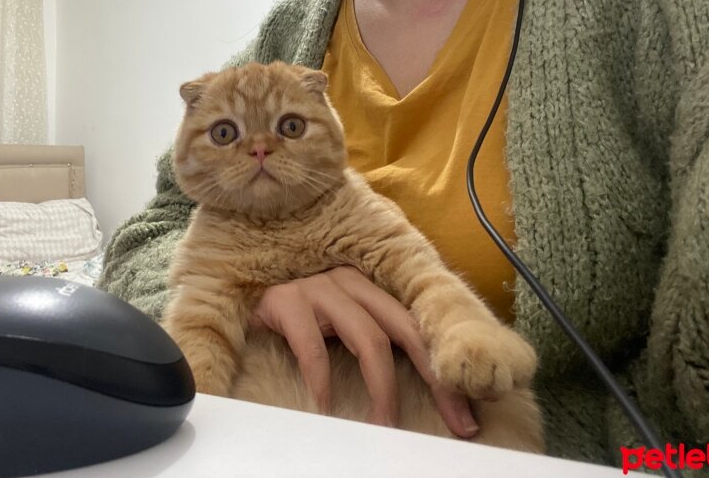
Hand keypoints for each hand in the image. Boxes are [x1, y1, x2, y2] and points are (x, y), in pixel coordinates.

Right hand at [251, 266, 478, 437]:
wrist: (240, 283)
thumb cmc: (293, 312)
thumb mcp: (338, 320)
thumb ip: (370, 339)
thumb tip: (408, 390)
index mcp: (371, 288)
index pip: (420, 329)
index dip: (447, 370)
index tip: (468, 412)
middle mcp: (353, 283)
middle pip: (409, 331)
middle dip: (437, 379)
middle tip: (455, 423)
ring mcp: (320, 289)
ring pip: (369, 339)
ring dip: (384, 388)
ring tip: (386, 426)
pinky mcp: (287, 301)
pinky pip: (313, 347)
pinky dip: (324, 382)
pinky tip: (326, 409)